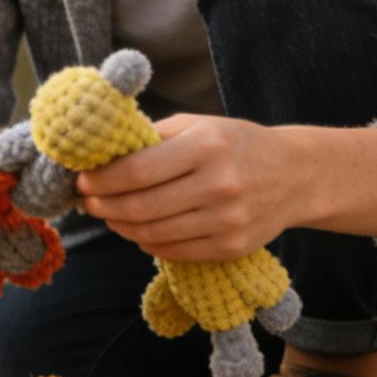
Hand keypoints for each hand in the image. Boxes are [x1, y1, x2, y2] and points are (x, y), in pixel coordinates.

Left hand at [76, 115, 303, 262]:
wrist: (296, 175)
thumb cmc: (237, 144)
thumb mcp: (199, 125)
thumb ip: (153, 138)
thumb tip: (101, 157)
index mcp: (207, 146)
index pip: (137, 170)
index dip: (101, 179)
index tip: (81, 179)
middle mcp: (219, 185)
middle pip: (140, 206)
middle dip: (103, 205)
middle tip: (86, 201)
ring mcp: (227, 221)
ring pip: (153, 233)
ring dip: (121, 226)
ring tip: (109, 214)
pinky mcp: (231, 248)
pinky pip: (174, 251)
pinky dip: (147, 242)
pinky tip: (138, 229)